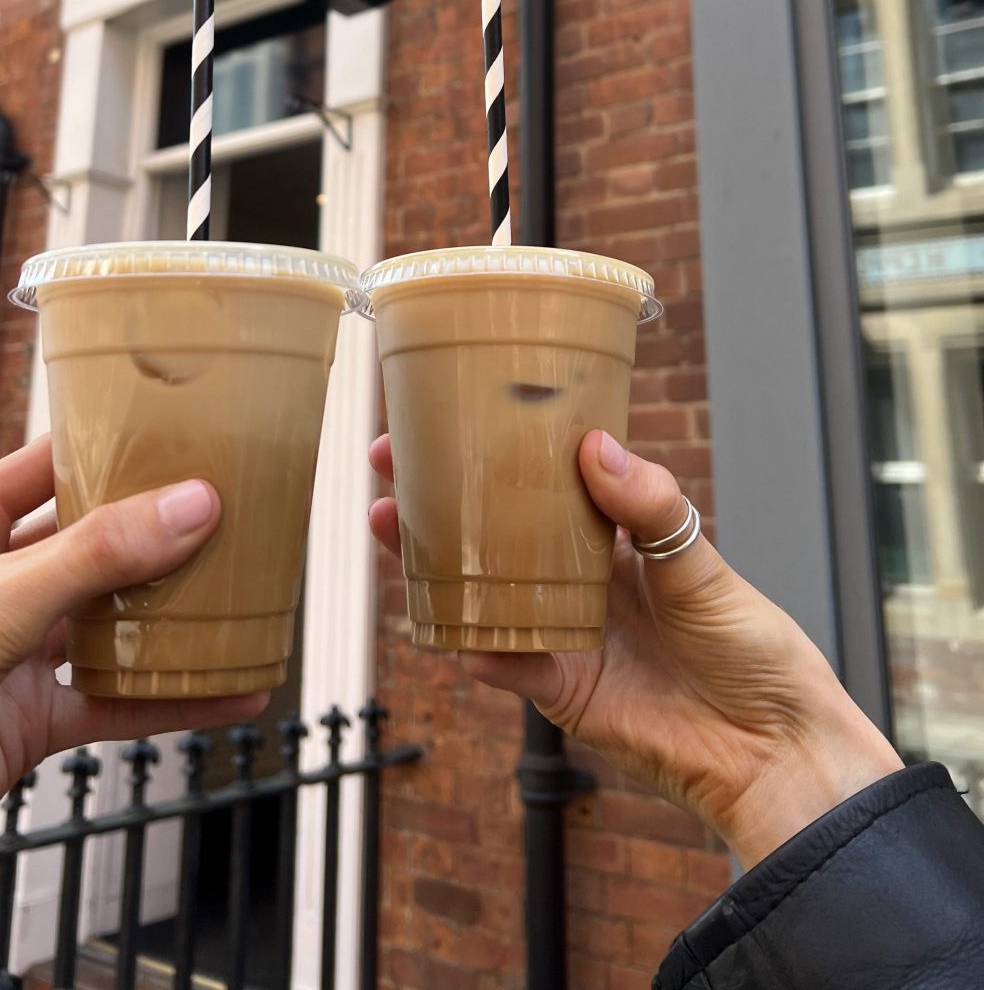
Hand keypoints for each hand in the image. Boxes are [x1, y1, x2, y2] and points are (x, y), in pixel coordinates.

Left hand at [0, 435, 264, 937]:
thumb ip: (94, 557)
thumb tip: (192, 504)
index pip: (47, 465)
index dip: (111, 445)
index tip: (185, 427)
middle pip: (91, 543)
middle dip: (158, 531)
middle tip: (236, 510)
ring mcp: (8, 654)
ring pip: (110, 622)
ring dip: (172, 615)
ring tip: (247, 594)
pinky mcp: (25, 722)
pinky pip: (114, 702)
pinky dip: (171, 698)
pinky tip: (230, 692)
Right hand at [369, 430, 901, 867]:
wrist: (775, 749)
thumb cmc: (755, 648)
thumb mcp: (705, 565)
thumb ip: (651, 508)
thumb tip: (595, 447)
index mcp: (616, 537)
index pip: (544, 481)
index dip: (499, 451)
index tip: (453, 415)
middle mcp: (580, 579)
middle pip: (497, 532)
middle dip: (440, 498)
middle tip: (390, 463)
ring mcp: (565, 633)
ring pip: (485, 591)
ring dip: (434, 564)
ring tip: (390, 527)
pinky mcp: (562, 691)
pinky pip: (506, 663)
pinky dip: (475, 646)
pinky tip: (444, 624)